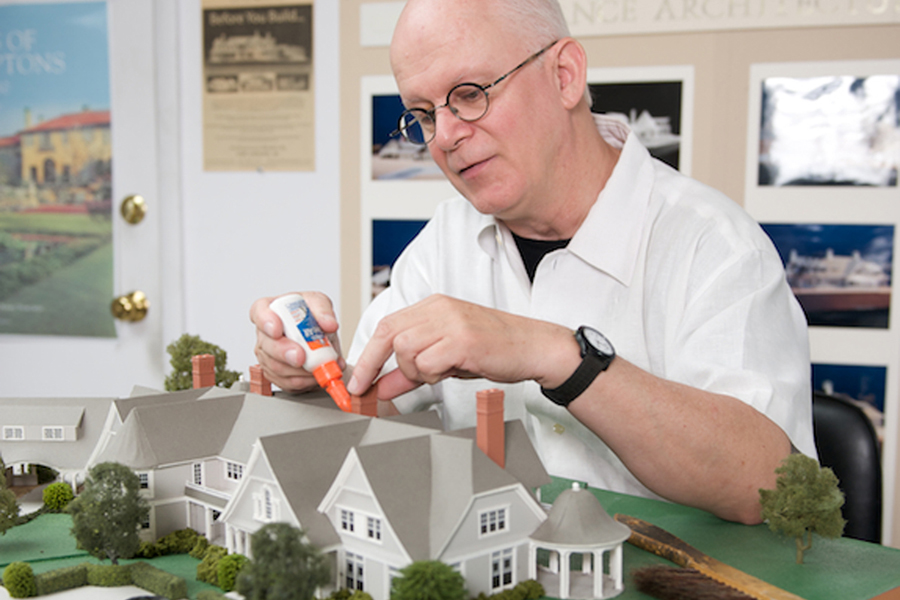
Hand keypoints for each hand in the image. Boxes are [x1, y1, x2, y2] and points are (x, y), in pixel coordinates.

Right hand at [250, 292, 342, 391]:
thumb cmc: (311, 316)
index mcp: (271, 309)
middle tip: (301, 356)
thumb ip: (323, 310)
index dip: (265, 321)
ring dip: (300, 369)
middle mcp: (265, 333)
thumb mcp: (320, 303)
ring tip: (320, 364)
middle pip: (267, 345)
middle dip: (284, 352)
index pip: (259, 312)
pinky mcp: (276, 374)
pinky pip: (286, 382)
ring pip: (277, 367)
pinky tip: (315, 373)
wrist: (319, 336)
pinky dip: (304, 380)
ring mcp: (268, 355)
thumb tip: (328, 323)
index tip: (276, 329)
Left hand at [347, 294, 578, 399]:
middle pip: (389, 333)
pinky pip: (428, 362)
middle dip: (374, 364)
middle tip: (370, 390)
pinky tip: (451, 372)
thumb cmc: (494, 350)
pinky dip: (431, 375)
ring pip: (406, 350)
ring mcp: (451, 322)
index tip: (359, 380)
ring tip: (437, 374)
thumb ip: (413, 370)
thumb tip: (382, 386)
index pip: (388, 325)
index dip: (369, 354)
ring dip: (414, 372)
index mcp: (434, 306)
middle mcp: (440, 308)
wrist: (533, 347)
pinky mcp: (463, 339)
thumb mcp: (447, 357)